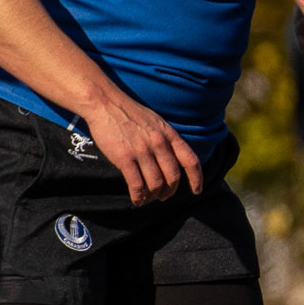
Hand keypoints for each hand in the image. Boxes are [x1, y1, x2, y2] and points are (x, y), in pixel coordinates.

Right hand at [82, 97, 203, 205]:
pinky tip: (136, 200)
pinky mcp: (124, 158)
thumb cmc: (129, 113)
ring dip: (153, 195)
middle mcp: (159, 144)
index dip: (196, 179)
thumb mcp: (156, 122)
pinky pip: (136, 184)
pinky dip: (138, 196)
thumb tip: (171, 157)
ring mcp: (142, 151)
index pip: (190, 161)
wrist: (106, 104)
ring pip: (155, 183)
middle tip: (163, 197)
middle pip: (172, 176)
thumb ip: (166, 139)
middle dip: (169, 191)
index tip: (197, 191)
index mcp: (169, 135)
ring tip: (148, 198)